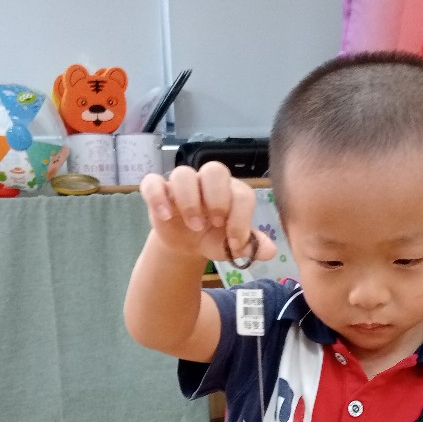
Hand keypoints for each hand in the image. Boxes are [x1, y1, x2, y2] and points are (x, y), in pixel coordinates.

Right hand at [138, 161, 277, 263]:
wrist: (186, 245)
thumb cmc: (213, 238)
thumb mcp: (231, 245)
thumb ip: (251, 245)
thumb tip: (270, 251)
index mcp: (231, 192)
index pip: (241, 192)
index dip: (241, 217)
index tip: (235, 241)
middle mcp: (207, 182)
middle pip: (214, 170)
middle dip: (217, 198)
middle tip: (215, 223)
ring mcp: (182, 185)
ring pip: (183, 173)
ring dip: (189, 200)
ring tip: (193, 225)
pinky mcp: (159, 191)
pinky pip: (152, 182)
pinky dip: (157, 197)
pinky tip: (165, 216)